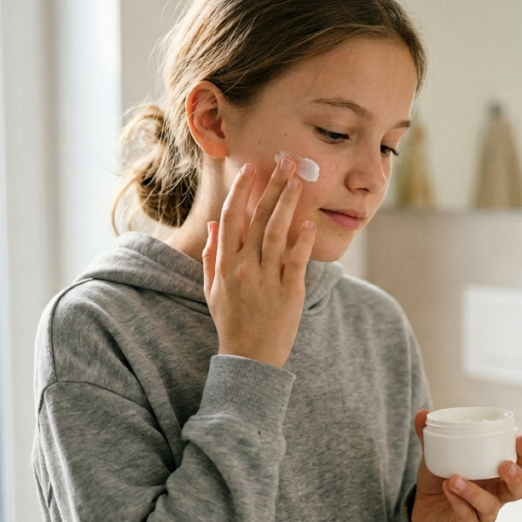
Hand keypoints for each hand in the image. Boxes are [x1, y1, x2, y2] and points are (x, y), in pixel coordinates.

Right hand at [202, 157, 316, 366]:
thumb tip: (214, 224)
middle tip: (286, 162)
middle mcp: (245, 267)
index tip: (251, 170)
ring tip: (299, 181)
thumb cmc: (231, 322)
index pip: (232, 218)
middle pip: (258, 218)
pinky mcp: (290, 291)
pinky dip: (303, 241)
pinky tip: (309, 222)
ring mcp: (268, 278)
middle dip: (272, 187)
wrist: (250, 358)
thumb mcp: (212, 290)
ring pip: (278, 233)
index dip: (242, 191)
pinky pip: (297, 260)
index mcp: (226, 264)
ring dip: (288, 204)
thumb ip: (212, 255)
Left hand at [409, 409, 521, 521]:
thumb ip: (431, 436)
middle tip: (505, 465)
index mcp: (497, 472)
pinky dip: (457, 501)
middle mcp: (496, 493)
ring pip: (491, 506)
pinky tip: (446, 488)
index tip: (520, 439)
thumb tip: (422, 413)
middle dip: (516, 476)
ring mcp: (483, 512)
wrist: (423, 509)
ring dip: (474, 492)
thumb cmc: (441, 478)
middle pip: (520, 489)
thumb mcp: (437, 455)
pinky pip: (467, 516)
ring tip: (455, 478)